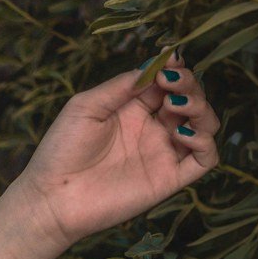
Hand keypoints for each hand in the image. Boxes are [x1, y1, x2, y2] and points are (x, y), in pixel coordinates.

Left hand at [11, 54, 219, 249]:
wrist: (52, 198)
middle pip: (190, 99)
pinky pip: (205, 160)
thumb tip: (155, 64)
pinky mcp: (169, 179)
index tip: (169, 60)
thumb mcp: (86, 106)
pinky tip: (182, 133)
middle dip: (189, 84)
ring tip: (174, 105)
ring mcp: (162, 153)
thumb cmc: (61, 150)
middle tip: (170, 83)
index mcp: (132, 109)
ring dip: (200, 108)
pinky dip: (205, 142)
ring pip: (205, 125)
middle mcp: (152, 129)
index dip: (174, 68)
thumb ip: (121, 86)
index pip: (167, 82)